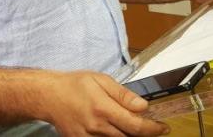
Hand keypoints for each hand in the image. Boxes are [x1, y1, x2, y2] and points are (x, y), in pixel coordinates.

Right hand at [39, 71, 169, 135]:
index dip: (153, 129)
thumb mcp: (100, 80)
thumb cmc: (75, 84)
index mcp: (103, 108)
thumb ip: (122, 94)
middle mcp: (97, 127)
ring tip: (132, 126)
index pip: (135, 125)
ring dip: (129, 136)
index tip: (164, 128)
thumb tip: (143, 106)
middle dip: (144, 133)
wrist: (49, 97)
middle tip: (153, 126)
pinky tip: (116, 130)